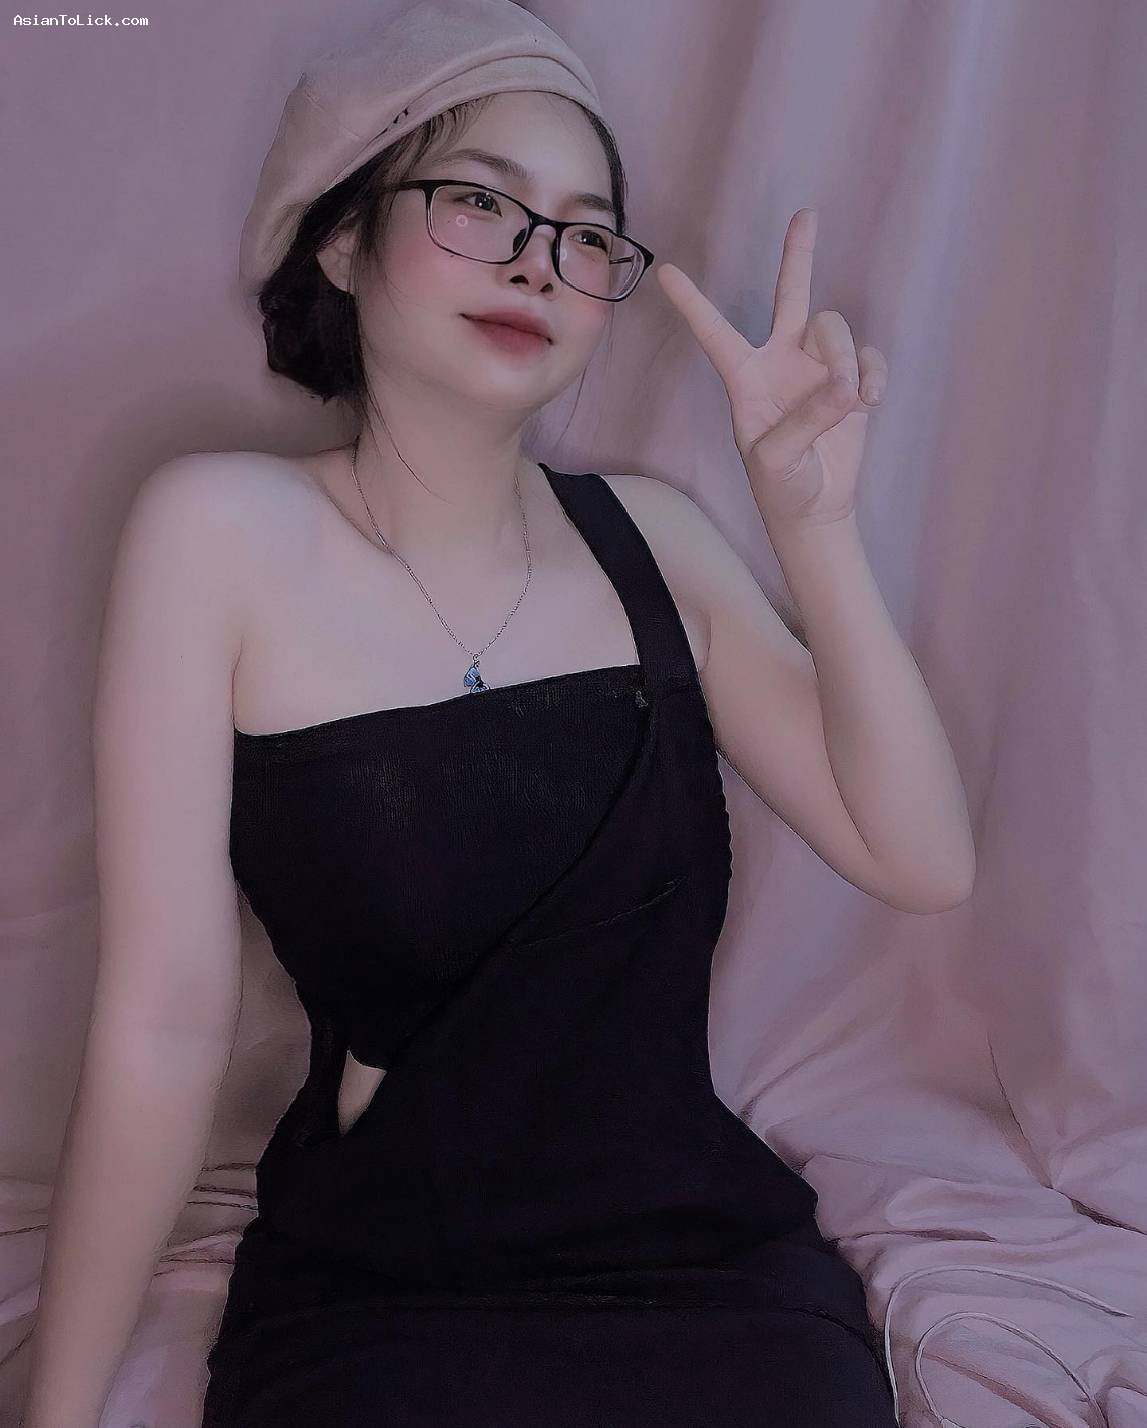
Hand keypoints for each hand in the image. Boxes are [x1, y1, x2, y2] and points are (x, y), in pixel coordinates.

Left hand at [656, 208, 887, 528]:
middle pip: (790, 296)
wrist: (815, 508)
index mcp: (745, 379)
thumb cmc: (781, 485)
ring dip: (845, 361)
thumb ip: (806, 419)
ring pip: (835, 330)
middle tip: (806, 214)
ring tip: (850, 400)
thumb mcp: (777, 458)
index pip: (715, 334)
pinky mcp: (851, 380)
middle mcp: (780, 362)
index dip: (692, 304)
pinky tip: (871, 405)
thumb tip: (844, 382)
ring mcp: (817, 368)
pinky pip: (868, 357)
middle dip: (799, 255)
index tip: (665, 272)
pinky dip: (874, 376)